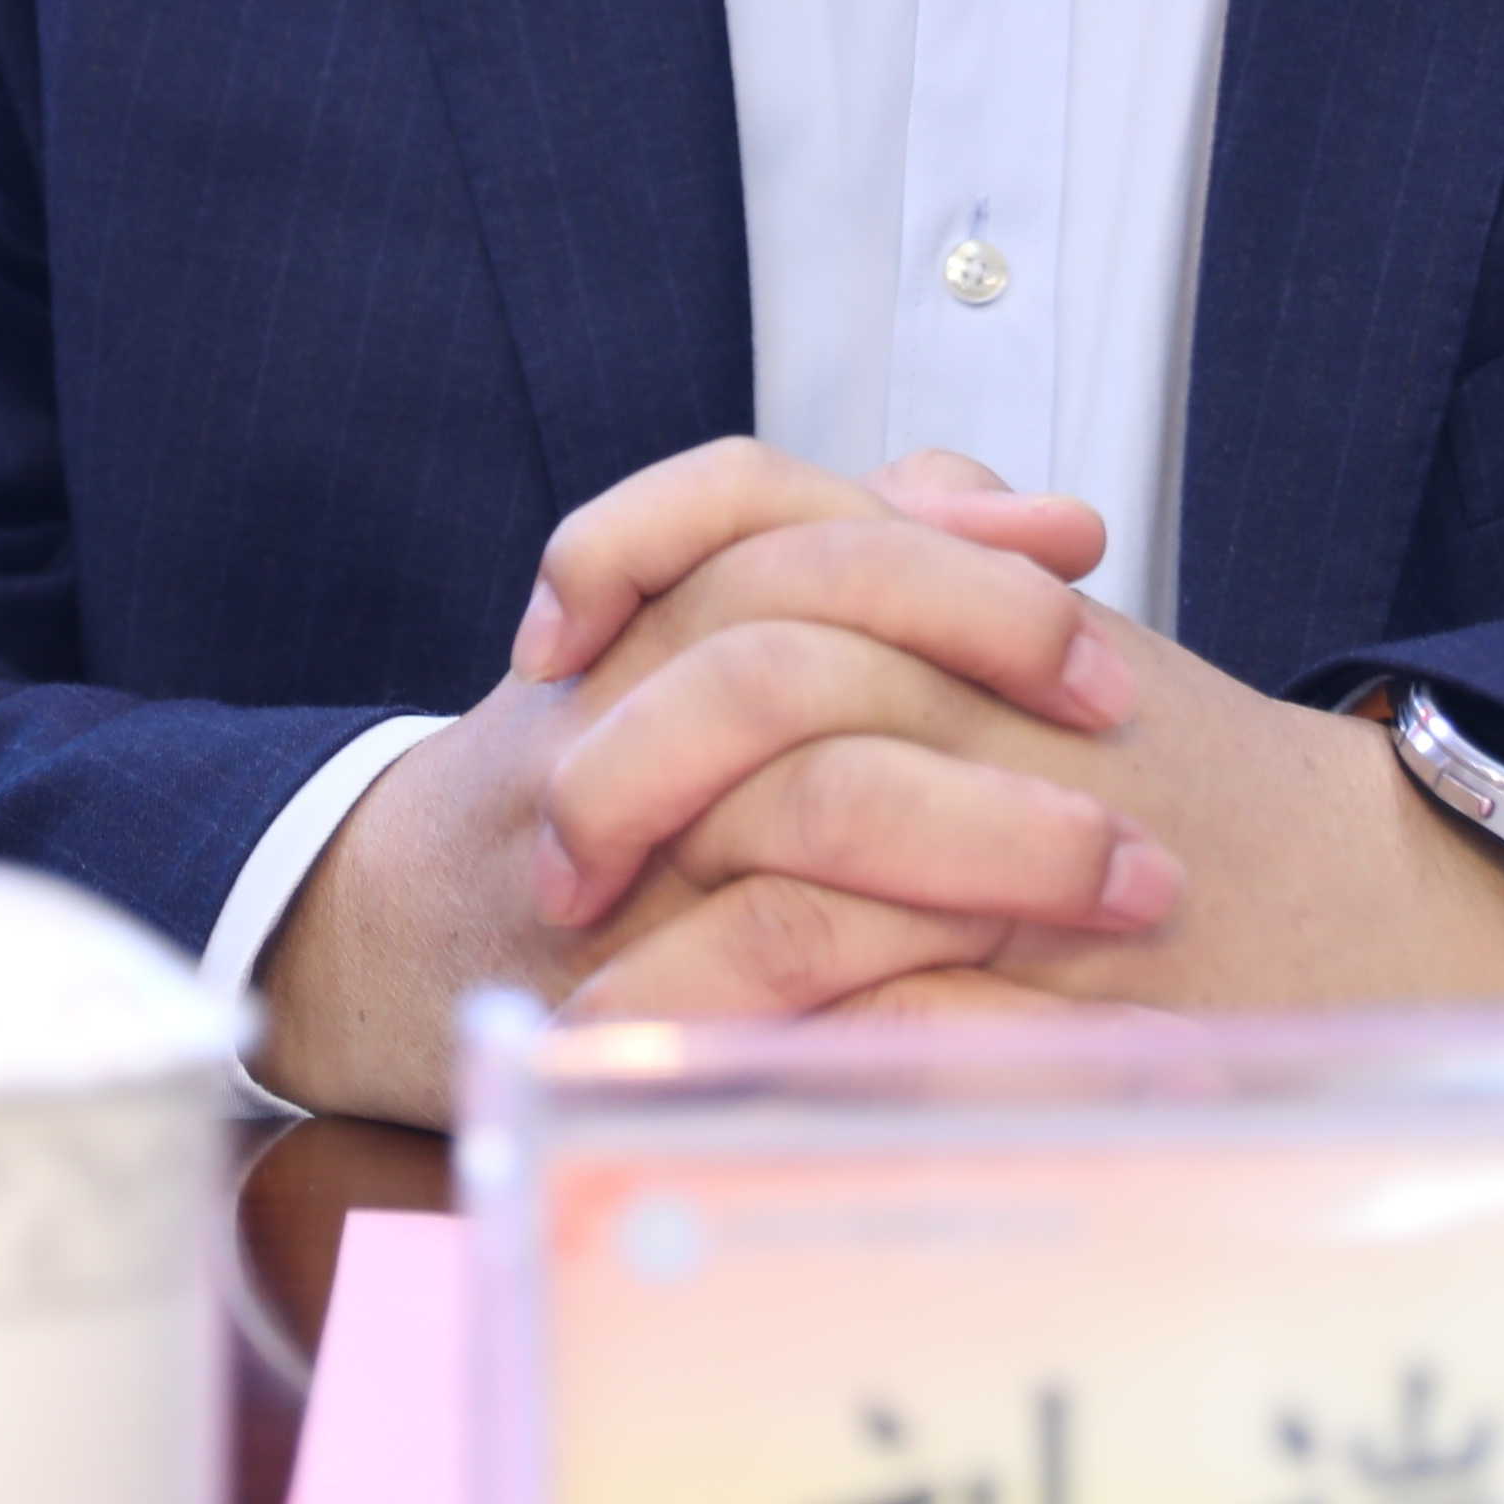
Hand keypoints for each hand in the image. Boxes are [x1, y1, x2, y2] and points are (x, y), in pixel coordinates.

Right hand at [246, 438, 1167, 1120]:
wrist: (369, 938)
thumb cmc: (574, 776)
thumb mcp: (675, 638)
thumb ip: (839, 559)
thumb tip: (1024, 509)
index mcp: (636, 611)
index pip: (772, 507)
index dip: (940, 524)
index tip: (1083, 547)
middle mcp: (617, 710)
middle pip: (804, 620)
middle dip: (985, 644)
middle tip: (1121, 702)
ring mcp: (623, 856)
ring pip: (816, 802)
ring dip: (998, 837)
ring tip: (1135, 876)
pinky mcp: (634, 995)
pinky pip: (789, 972)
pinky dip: (926, 979)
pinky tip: (1033, 991)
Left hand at [593, 466, 1503, 1030]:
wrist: (1386, 900)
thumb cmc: (1211, 783)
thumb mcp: (1082, 649)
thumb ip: (974, 563)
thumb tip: (904, 485)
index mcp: (969, 596)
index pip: (762, 502)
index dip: (626, 551)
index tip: (548, 644)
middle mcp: (986, 691)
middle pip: (757, 678)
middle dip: (620, 774)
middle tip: (557, 864)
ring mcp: (1021, 834)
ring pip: (801, 858)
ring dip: (664, 947)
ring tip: (580, 1010)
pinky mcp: (1046, 984)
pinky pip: (870, 1009)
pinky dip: (754, 1052)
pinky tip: (679, 1097)